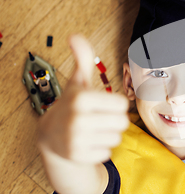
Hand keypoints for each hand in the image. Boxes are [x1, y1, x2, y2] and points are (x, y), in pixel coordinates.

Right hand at [37, 35, 128, 164]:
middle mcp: (77, 120)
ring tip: (93, 130)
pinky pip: (107, 152)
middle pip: (123, 122)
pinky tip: (88, 143)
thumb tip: (75, 36)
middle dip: (114, 120)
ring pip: (117, 138)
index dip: (115, 104)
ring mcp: (76, 140)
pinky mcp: (78, 157)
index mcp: (80, 99)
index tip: (102, 104)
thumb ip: (82, 59)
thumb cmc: (72, 105)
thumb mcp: (77, 82)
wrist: (51, 136)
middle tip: (99, 118)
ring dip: (109, 134)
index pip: (121, 103)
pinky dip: (101, 149)